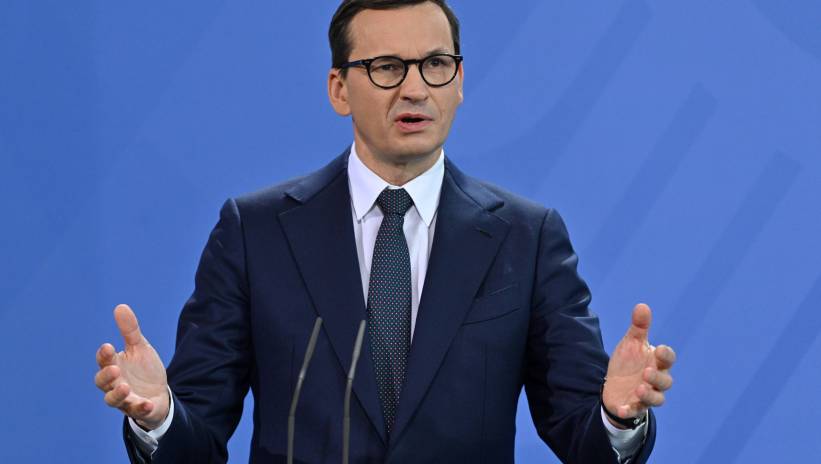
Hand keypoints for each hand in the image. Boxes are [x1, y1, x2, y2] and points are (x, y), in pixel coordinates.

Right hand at [94, 304, 169, 429]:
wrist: (158, 392)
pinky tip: (147, 403)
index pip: (103, 361)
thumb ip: (129, 331)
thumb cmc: (143, 369)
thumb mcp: (139, 348)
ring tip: (125, 388)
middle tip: (114, 369)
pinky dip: (141, 408)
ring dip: (117, 395)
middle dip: (106, 377)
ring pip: (113, 400)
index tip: (108, 346)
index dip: (104, 355)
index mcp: (113, 366)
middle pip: (102, 382)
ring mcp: (125, 399)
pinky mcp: (138, 409)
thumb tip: (120, 306)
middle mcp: (114, 384)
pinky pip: (136, 411)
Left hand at [601, 303, 675, 427]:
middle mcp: (655, 380)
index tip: (658, 349)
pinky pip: (635, 411)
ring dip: (648, 395)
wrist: (615, 385)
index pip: (668, 359)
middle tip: (646, 372)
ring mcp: (645, 395)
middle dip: (657, 377)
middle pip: (665, 382)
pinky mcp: (633, 407)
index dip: (665, 356)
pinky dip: (629, 410)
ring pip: (656, 399)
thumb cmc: (628, 362)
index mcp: (656, 362)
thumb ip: (639, 327)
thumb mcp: (631, 343)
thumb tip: (642, 305)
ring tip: (638, 388)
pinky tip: (621, 408)